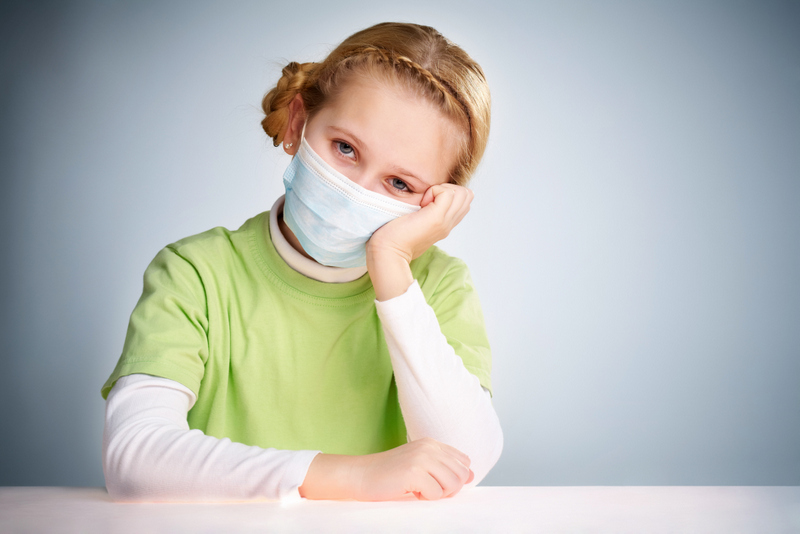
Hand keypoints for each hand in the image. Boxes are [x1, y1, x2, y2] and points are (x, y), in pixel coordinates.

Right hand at [299, 437, 473, 500]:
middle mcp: (429, 447)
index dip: (454, 478)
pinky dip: (425, 499)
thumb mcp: (420, 465)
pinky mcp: (414, 472)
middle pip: (462, 474)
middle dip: (448, 488)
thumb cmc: (389, 475)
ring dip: (438, 494)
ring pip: (453, 484)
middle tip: (426, 489)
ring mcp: (422, 458)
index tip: (435, 482)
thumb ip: (444, 467)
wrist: (360, 476)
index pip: (464, 461)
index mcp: (432, 443)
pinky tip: (410, 492)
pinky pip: (437, 494)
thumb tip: (472, 476)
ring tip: (419, 490)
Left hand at [368, 184, 473, 263]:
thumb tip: (423, 199)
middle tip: (427, 199)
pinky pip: (448, 193)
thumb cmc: (393, 238)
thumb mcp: (414, 222)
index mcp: (444, 224)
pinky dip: (434, 190)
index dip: (448, 193)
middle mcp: (448, 224)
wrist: (388, 252)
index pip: (463, 201)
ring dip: (442, 189)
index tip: (427, 201)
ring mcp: (445, 222)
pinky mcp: (436, 218)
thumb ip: (423, 212)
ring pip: (462, 192)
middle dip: (448, 188)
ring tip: (425, 201)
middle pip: (467, 195)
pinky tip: (421, 203)